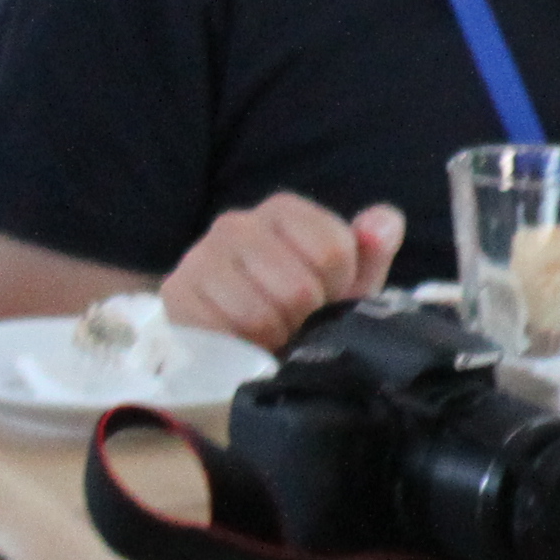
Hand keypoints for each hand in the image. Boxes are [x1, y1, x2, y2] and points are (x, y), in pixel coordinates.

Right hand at [163, 196, 405, 349]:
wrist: (243, 339)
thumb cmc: (303, 304)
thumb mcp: (347, 279)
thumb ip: (372, 247)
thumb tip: (382, 224)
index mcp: (282, 210)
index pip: (334, 250)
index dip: (339, 287)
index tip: (329, 297)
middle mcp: (236, 223)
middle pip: (300, 287)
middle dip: (308, 318)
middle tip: (300, 324)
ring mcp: (199, 257)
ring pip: (261, 314)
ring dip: (276, 337)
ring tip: (274, 335)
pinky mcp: (177, 294)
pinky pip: (224, 332)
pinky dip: (243, 349)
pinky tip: (245, 344)